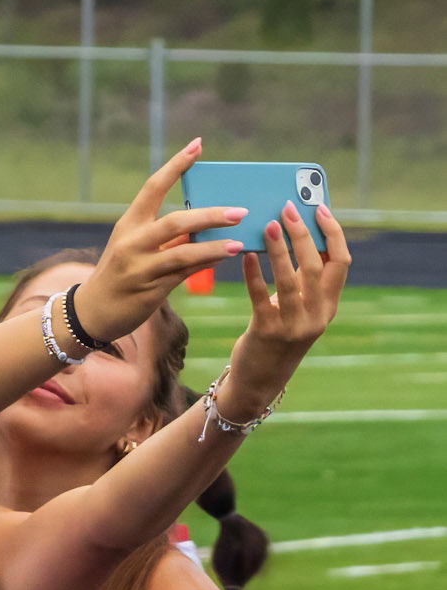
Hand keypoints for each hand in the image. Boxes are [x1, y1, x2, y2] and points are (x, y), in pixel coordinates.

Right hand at [73, 139, 245, 345]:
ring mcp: (140, 267)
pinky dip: (204, 263)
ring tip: (237, 242)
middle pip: (175, 221)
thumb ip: (166, 236)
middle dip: (210, 215)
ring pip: (183, 252)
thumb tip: (203, 225)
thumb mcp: (135, 247)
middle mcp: (132, 242)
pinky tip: (222, 257)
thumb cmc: (119, 273)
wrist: (93, 311)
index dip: (176, 165)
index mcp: (129, 224)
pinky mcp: (150, 290)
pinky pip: (183, 273)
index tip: (197, 145)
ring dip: (213, 246)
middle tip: (238, 212)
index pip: (153, 187)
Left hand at [221, 202, 349, 420]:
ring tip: (267, 225)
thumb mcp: (298, 309)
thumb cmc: (276, 335)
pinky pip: (260, 297)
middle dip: (303, 235)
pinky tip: (246, 255)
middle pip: (317, 266)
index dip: (333, 233)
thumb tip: (292, 234)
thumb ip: (302, 280)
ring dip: (279, 250)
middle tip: (287, 210)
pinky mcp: (267, 332)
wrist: (259, 380)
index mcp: (329, 306)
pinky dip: (254, 273)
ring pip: (291, 280)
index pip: (342, 262)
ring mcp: (293, 326)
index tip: (320, 209)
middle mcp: (317, 316)